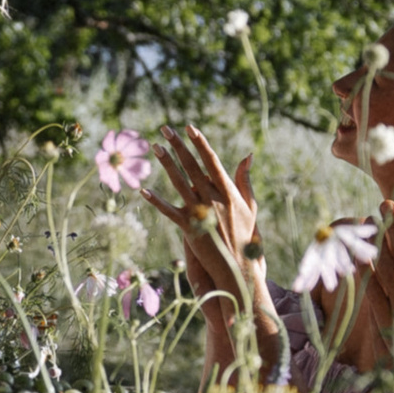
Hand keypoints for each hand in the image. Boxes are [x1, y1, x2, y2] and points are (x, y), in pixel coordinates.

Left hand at [139, 125, 261, 299]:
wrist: (238, 264)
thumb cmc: (245, 234)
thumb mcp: (249, 205)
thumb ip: (245, 180)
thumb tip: (248, 156)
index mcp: (228, 191)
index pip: (211, 160)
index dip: (199, 143)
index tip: (189, 127)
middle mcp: (213, 198)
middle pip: (192, 166)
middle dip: (178, 145)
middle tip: (165, 128)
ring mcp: (200, 213)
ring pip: (179, 182)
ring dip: (166, 163)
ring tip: (155, 147)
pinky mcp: (188, 228)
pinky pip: (169, 211)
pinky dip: (156, 201)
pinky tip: (143, 190)